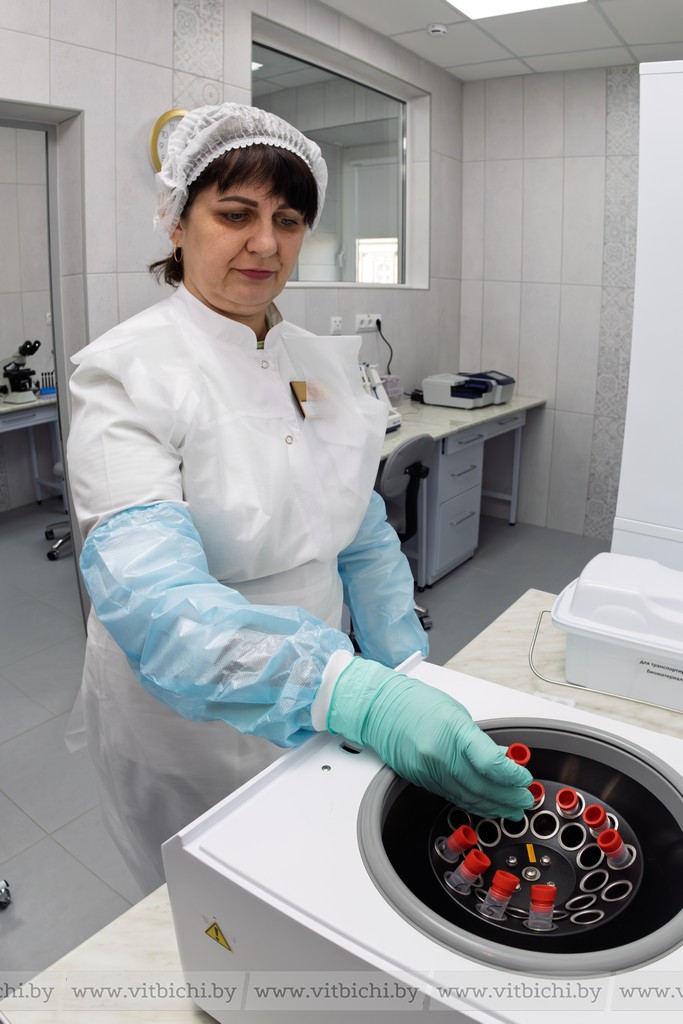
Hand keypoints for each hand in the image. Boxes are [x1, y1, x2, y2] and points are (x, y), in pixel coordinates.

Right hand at [327, 660, 532, 818]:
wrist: (380, 710)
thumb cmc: (416, 703)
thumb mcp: (456, 713)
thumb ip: (480, 740)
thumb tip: (502, 759)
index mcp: (452, 732)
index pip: (490, 763)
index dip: (512, 775)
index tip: (524, 778)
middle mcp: (440, 756)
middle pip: (483, 786)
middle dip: (509, 796)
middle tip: (525, 799)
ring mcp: (430, 771)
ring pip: (469, 798)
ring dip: (494, 806)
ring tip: (512, 808)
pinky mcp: (423, 781)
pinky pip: (454, 797)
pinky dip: (474, 804)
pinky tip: (487, 806)